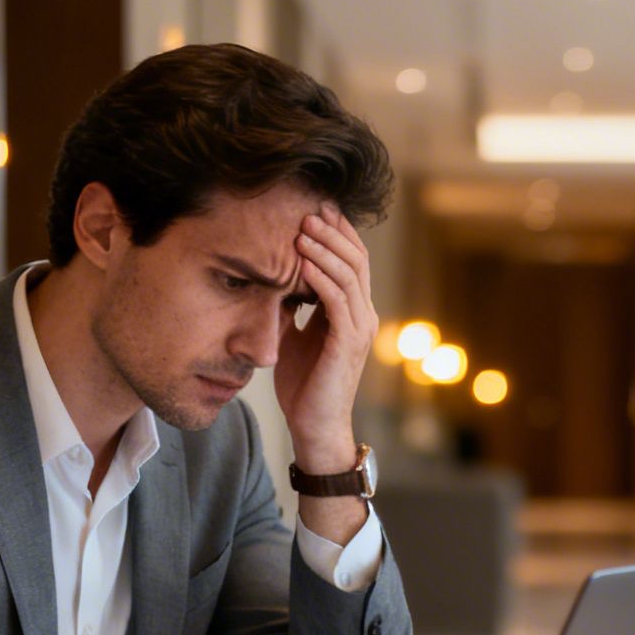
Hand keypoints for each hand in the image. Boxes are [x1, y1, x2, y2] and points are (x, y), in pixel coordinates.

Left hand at [274, 204, 375, 473]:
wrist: (314, 426)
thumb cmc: (303, 384)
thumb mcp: (292, 335)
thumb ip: (289, 306)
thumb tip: (271, 276)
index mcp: (352, 312)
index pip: (351, 262)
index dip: (336, 234)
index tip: (313, 209)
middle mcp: (362, 316)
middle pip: (356, 260)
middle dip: (333, 232)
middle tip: (308, 209)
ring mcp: (359, 329)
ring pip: (349, 275)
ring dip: (325, 249)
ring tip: (302, 229)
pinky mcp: (347, 343)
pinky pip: (339, 301)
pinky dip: (321, 278)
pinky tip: (302, 262)